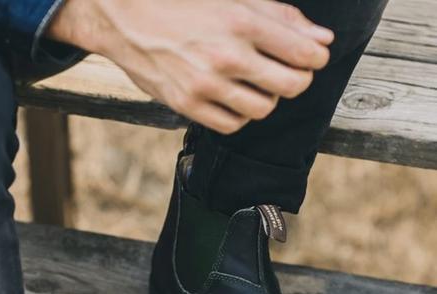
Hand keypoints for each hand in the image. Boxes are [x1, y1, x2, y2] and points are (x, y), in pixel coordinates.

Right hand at [47, 0, 333, 133]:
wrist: (127, 19)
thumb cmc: (184, 5)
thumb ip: (281, 18)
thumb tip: (322, 41)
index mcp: (242, 21)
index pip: (303, 53)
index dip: (316, 59)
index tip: (312, 58)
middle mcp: (226, 55)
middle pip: (290, 86)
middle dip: (298, 81)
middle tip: (290, 74)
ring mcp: (206, 85)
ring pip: (263, 109)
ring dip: (267, 99)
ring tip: (256, 84)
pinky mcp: (188, 106)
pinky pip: (233, 125)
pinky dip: (241, 116)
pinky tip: (234, 98)